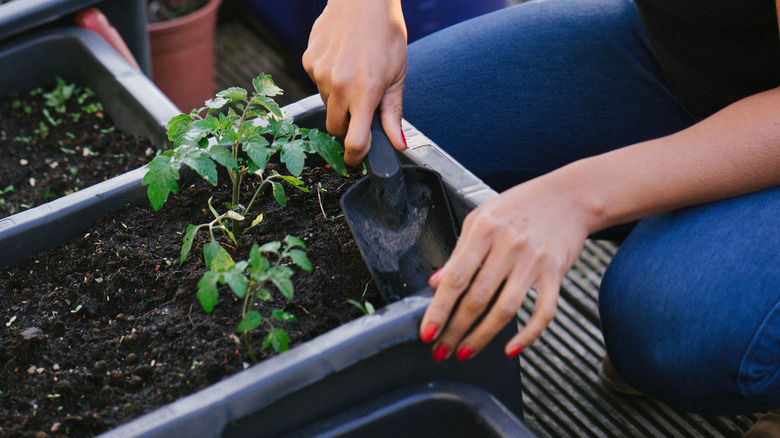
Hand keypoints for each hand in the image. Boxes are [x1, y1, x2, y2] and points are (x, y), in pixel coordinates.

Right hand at [303, 0, 407, 165]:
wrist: (362, 0)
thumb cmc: (385, 34)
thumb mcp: (397, 76)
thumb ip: (393, 114)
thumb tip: (399, 144)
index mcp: (365, 93)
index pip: (354, 141)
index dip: (355, 156)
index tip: (356, 158)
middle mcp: (339, 86)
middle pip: (335, 127)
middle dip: (346, 125)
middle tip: (360, 108)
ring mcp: (320, 74)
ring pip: (326, 104)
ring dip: (338, 99)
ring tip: (354, 74)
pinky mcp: (309, 62)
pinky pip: (316, 83)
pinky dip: (328, 79)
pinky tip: (341, 61)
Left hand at [419, 175, 591, 360]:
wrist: (569, 196)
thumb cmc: (521, 205)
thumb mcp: (481, 217)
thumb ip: (459, 250)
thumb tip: (436, 281)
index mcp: (484, 231)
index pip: (456, 277)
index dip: (440, 309)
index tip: (428, 331)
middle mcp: (509, 246)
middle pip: (477, 298)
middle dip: (455, 330)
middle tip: (441, 350)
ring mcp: (534, 262)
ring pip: (505, 310)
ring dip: (482, 337)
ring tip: (465, 351)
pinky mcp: (555, 274)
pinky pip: (543, 312)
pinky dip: (528, 335)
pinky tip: (511, 348)